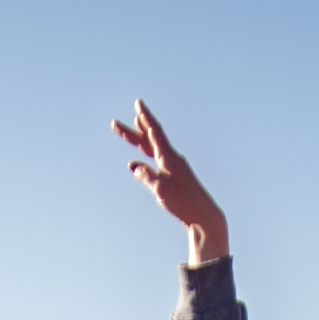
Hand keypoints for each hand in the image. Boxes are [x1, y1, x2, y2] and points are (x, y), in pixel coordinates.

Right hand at [117, 101, 228, 266]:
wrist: (203, 215)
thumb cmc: (183, 202)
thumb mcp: (161, 189)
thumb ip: (146, 176)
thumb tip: (133, 166)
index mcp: (169, 157)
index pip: (154, 132)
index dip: (145, 117)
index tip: (138, 104)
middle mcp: (172, 158)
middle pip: (150, 139)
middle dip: (132, 131)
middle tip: (115, 123)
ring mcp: (173, 167)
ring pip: (153, 149)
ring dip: (141, 139)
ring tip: (134, 125)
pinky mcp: (174, 177)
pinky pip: (156, 161)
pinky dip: (146, 157)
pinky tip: (138, 164)